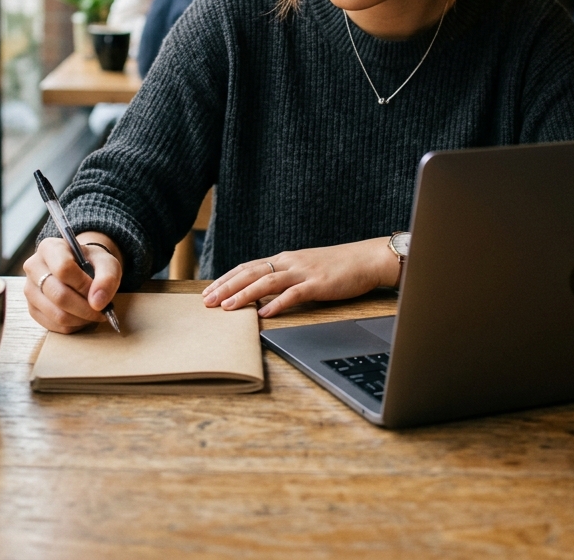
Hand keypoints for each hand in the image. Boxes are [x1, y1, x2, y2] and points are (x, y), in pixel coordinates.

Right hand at [23, 232, 122, 332]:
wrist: (80, 269)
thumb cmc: (92, 263)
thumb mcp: (106, 263)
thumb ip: (107, 278)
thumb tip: (98, 303)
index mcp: (49, 248)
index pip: (63, 269)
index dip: (84, 285)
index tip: (99, 292)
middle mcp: (33, 267)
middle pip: (58, 295)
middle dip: (85, 308)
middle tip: (102, 311)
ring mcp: (30, 290)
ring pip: (56, 314)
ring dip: (81, 319)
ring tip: (94, 313)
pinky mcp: (32, 309)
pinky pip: (53, 325)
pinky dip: (73, 326)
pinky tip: (82, 317)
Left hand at [202, 238, 398, 318]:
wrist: (366, 259)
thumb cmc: (337, 266)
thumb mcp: (306, 268)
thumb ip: (286, 278)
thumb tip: (264, 294)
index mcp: (285, 259)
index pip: (248, 267)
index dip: (227, 279)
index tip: (209, 291)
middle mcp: (290, 262)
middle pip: (251, 273)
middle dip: (227, 287)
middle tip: (207, 301)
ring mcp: (303, 271)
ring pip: (267, 281)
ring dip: (244, 295)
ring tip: (227, 307)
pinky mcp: (319, 283)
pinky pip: (294, 294)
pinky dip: (278, 304)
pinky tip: (265, 314)